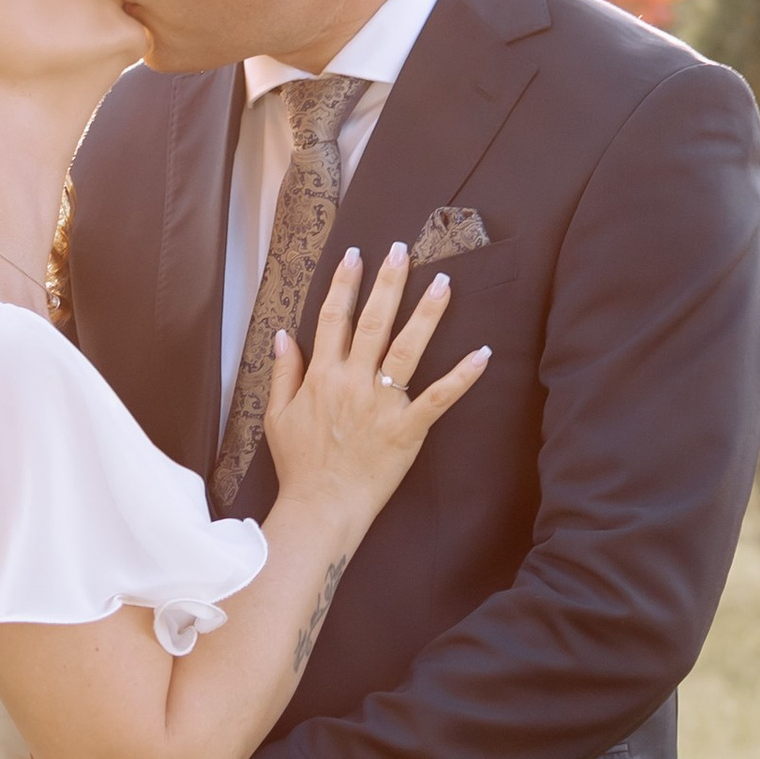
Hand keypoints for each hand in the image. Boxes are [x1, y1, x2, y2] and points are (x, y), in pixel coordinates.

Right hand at [263, 241, 489, 526]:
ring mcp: (382, 404)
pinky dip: (462, 376)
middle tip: (401, 250)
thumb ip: (283, 372)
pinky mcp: (407, 429)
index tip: (354, 255)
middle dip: (388, 282)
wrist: (320, 508)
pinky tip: (482, 353)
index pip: (333, 319)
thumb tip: (283, 335)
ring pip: (406, 348)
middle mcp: (353, 382)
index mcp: (322, 376)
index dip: (344, 284)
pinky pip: (439, 397)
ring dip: (426, 313)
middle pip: (373, 321)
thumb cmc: (299, 466)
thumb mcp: (277, 416)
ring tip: (441, 282)